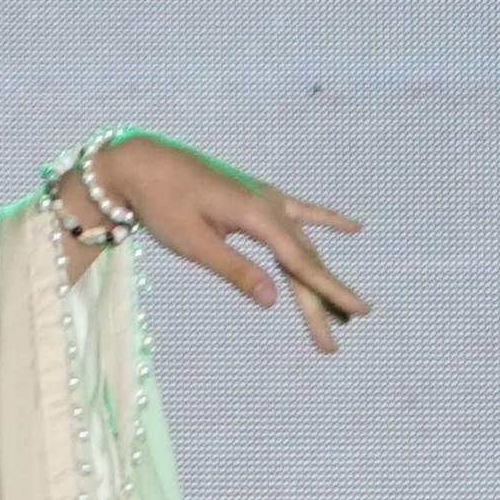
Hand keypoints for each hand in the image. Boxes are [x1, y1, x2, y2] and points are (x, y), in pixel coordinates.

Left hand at [72, 136, 369, 351]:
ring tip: (344, 309)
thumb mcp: (195, 243)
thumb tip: (272, 301)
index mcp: (258, 217)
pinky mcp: (258, 197)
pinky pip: (302, 213)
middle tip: (341, 336)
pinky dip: (327, 221)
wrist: (144, 163)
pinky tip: (355, 228)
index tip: (354, 314)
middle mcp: (272, 206)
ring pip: (304, 245)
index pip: (301, 264)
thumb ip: (235, 271)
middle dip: (323, 300)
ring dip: (323, 277)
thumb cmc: (163, 204)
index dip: (327, 292)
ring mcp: (268, 199)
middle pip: (305, 261)